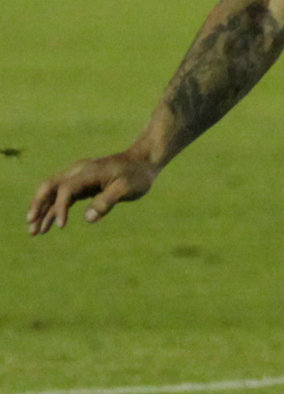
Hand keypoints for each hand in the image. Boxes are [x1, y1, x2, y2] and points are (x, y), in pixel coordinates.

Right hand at [27, 151, 158, 235]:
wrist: (144, 161)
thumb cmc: (137, 175)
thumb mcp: (127, 188)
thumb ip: (107, 201)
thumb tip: (89, 218)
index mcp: (88, 171)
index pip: (66, 189)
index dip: (60, 207)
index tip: (61, 225)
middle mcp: (78, 172)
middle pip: (49, 186)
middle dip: (38, 205)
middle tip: (31, 225)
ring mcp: (78, 177)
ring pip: (52, 193)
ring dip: (42, 211)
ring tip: (34, 232)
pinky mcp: (81, 185)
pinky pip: (62, 197)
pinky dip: (53, 210)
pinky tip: (48, 225)